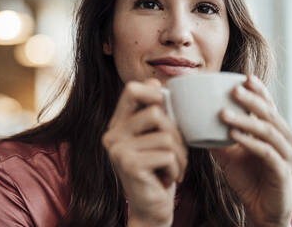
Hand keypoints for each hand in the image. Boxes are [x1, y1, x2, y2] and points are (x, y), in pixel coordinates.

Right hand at [102, 78, 187, 226]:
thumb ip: (154, 114)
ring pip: (165, 134)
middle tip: (177, 152)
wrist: (152, 210)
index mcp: (117, 124)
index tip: (166, 108)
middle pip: (155, 111)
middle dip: (176, 133)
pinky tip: (168, 179)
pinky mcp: (128, 164)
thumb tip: (156, 81)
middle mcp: (112, 134)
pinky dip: (176, 168)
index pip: (132, 89)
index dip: (154, 92)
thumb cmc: (158, 171)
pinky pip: (167, 154)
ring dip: (180, 155)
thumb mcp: (155, 139)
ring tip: (174, 168)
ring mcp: (117, 149)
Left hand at [211, 74, 291, 226]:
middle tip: (233, 89)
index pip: (268, 105)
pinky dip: (250, 142)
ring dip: (245, 120)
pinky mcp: (282, 172)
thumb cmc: (246, 177)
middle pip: (269, 114)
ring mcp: (285, 155)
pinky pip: (267, 153)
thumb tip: (193, 121)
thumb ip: (215, 137)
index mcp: (273, 130)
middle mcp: (284, 139)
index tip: (244, 77)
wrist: (260, 208)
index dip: (259, 90)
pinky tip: (233, 135)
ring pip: (268, 131)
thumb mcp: (228, 154)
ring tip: (223, 113)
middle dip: (251, 99)